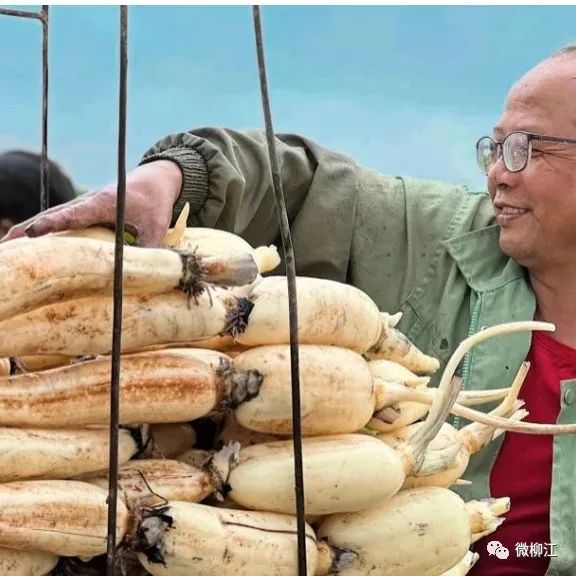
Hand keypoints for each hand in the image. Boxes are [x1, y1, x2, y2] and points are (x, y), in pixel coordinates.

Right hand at [1, 160, 182, 246]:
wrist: (154, 180)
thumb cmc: (154, 202)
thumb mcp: (155, 226)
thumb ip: (147, 250)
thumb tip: (140, 277)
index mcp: (104, 202)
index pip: (75, 214)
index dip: (54, 223)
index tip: (34, 231)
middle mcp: (88, 202)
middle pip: (53, 215)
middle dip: (29, 228)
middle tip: (6, 245)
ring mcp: (83, 206)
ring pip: (52, 217)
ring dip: (29, 229)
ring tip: (8, 248)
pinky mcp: (85, 212)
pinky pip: (59, 221)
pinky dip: (42, 230)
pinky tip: (28, 244)